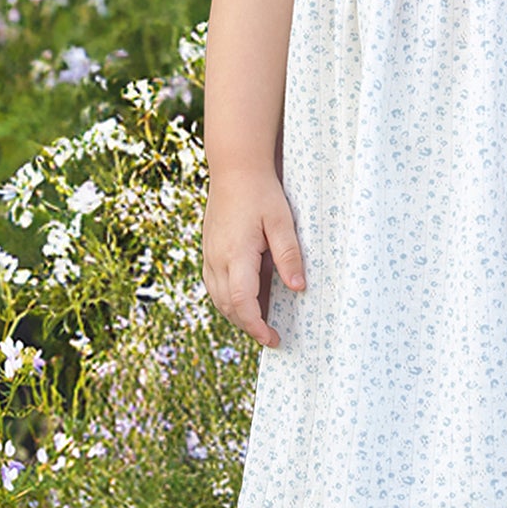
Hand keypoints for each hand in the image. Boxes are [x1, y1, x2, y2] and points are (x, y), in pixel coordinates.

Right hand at [202, 170, 304, 347]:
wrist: (234, 168)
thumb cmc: (261, 192)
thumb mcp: (282, 221)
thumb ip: (289, 255)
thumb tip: (298, 288)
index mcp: (236, 254)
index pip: (241, 303)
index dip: (256, 326)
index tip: (272, 339)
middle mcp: (217, 259)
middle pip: (227, 307)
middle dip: (249, 326)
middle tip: (272, 336)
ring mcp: (209, 255)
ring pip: (218, 299)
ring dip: (238, 315)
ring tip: (262, 322)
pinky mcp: (208, 251)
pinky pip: (215, 285)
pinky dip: (229, 299)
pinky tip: (247, 298)